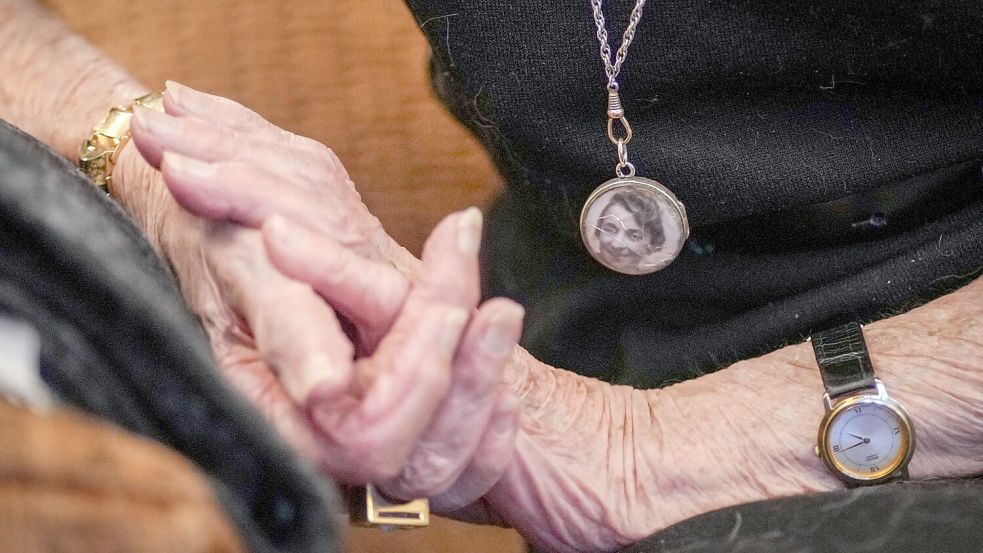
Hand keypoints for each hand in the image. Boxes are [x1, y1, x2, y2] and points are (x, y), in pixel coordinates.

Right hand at [260, 211, 525, 506]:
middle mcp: (317, 437)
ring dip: (483, 385)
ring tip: (503, 315)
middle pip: (409, 458)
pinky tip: (502, 369)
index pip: (359, 432)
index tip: (450, 308)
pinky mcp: (398, 428)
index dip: (413, 378)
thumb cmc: (243, 242)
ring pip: (440, 463)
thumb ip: (287, 322)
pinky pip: (460, 468)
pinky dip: (491, 423)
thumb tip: (323, 387)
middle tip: (498, 308)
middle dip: (463, 380)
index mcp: (271, 407)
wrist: (252, 229)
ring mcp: (360, 437)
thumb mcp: (253, 264)